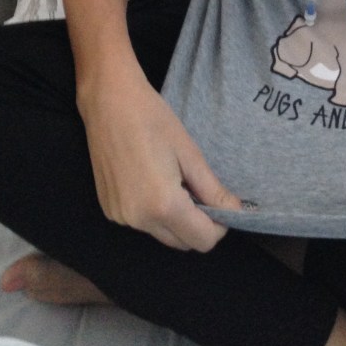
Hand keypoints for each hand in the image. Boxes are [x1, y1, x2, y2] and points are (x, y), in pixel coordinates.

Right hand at [77, 64, 240, 251]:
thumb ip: (212, 189)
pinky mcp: (109, 210)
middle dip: (199, 225)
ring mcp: (120, 217)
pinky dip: (155, 212)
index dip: (219, 226)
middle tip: (202, 191)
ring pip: (162, 234)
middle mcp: (138, 220)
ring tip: (177, 182)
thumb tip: (236, 211)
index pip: (202, 240)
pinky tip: (155, 180)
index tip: (222, 203)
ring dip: (177, 219)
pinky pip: (142, 223)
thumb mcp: (189, 153)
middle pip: (182, 243)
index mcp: (162, 205)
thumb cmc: (153, 119)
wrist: (109, 102)